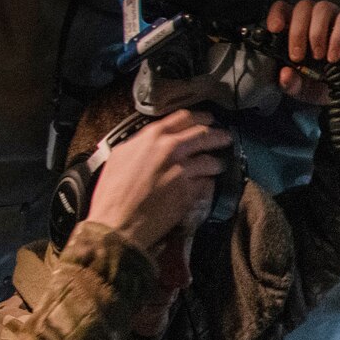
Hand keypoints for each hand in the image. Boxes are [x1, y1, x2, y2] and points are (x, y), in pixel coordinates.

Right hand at [83, 110, 231, 251]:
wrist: (118, 221)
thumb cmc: (113, 191)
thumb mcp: (121, 156)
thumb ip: (141, 144)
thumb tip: (152, 141)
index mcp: (151, 137)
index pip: (182, 118)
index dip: (199, 117)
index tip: (209, 119)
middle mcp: (171, 149)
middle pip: (203, 135)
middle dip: (218, 136)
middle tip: (226, 138)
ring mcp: (184, 170)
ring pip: (211, 161)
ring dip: (217, 163)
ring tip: (219, 165)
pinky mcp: (191, 192)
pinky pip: (208, 183)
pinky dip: (209, 182)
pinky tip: (206, 185)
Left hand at [267, 0, 339, 103]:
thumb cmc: (328, 83)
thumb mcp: (305, 89)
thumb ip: (291, 84)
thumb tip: (284, 74)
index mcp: (299, 27)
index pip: (284, 8)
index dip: (277, 14)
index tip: (275, 29)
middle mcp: (317, 18)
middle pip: (303, 7)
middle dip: (297, 32)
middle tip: (298, 56)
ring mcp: (337, 18)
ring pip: (322, 8)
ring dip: (317, 33)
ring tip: (319, 57)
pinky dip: (338, 36)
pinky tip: (334, 55)